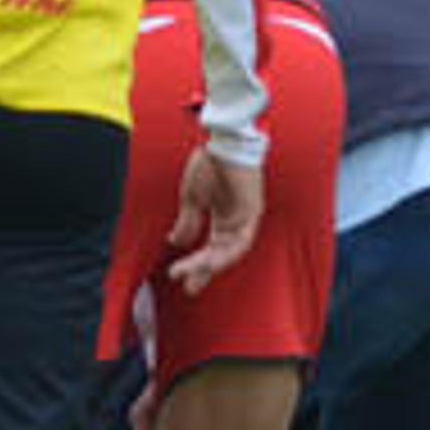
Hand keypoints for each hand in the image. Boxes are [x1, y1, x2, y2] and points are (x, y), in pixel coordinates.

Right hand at [166, 147, 263, 291]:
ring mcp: (246, 218)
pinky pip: (240, 243)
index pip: (210, 247)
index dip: (196, 264)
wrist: (223, 142)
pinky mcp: (253, 214)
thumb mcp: (191, 197)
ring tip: (192, 275)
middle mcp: (236, 221)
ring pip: (229, 252)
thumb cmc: (209, 163)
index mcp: (222, 216)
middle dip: (203, 271)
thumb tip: (176, 242)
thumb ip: (187, 221)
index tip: (177, 277)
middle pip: (220, 254)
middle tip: (189, 288)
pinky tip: (207, 262)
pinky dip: (223, 254)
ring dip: (210, 265)